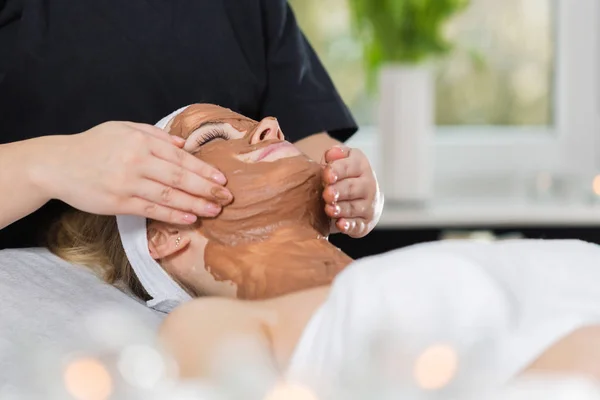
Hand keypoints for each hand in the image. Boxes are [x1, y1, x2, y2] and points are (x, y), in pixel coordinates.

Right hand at [36, 121, 232, 223]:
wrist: (58, 164)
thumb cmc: (93, 145)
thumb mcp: (123, 128)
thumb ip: (155, 135)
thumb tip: (184, 144)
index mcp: (141, 140)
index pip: (180, 158)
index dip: (204, 170)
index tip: (221, 179)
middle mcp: (136, 161)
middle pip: (179, 177)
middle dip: (206, 189)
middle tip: (226, 197)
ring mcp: (127, 183)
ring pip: (169, 196)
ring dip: (195, 204)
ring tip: (214, 210)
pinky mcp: (118, 203)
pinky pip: (152, 210)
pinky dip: (173, 215)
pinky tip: (190, 218)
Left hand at [321, 145, 382, 237]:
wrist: (360, 197)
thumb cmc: (342, 176)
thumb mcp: (338, 161)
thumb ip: (334, 155)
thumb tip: (331, 154)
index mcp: (360, 164)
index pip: (350, 165)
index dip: (338, 170)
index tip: (327, 175)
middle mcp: (368, 184)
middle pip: (352, 187)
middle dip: (339, 191)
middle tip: (327, 194)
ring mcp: (369, 204)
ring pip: (354, 207)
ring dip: (341, 209)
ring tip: (329, 209)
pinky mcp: (365, 222)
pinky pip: (357, 225)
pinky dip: (349, 225)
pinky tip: (340, 224)